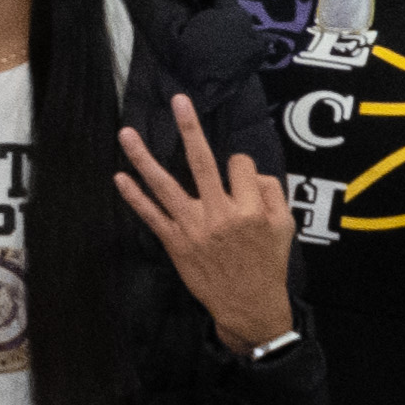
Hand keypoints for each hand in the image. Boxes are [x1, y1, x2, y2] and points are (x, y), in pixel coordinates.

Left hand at [112, 103, 307, 352]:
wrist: (248, 305)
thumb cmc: (268, 264)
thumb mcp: (285, 227)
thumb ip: (272, 193)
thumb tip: (251, 171)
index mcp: (250, 208)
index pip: (239, 165)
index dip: (241, 167)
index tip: (241, 179)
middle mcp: (219, 214)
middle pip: (202, 162)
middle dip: (190, 128)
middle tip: (178, 100)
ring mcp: (193, 228)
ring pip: (165, 185)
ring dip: (143, 157)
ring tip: (126, 132)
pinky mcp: (175, 243)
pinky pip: (151, 216)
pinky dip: (134, 197)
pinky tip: (119, 178)